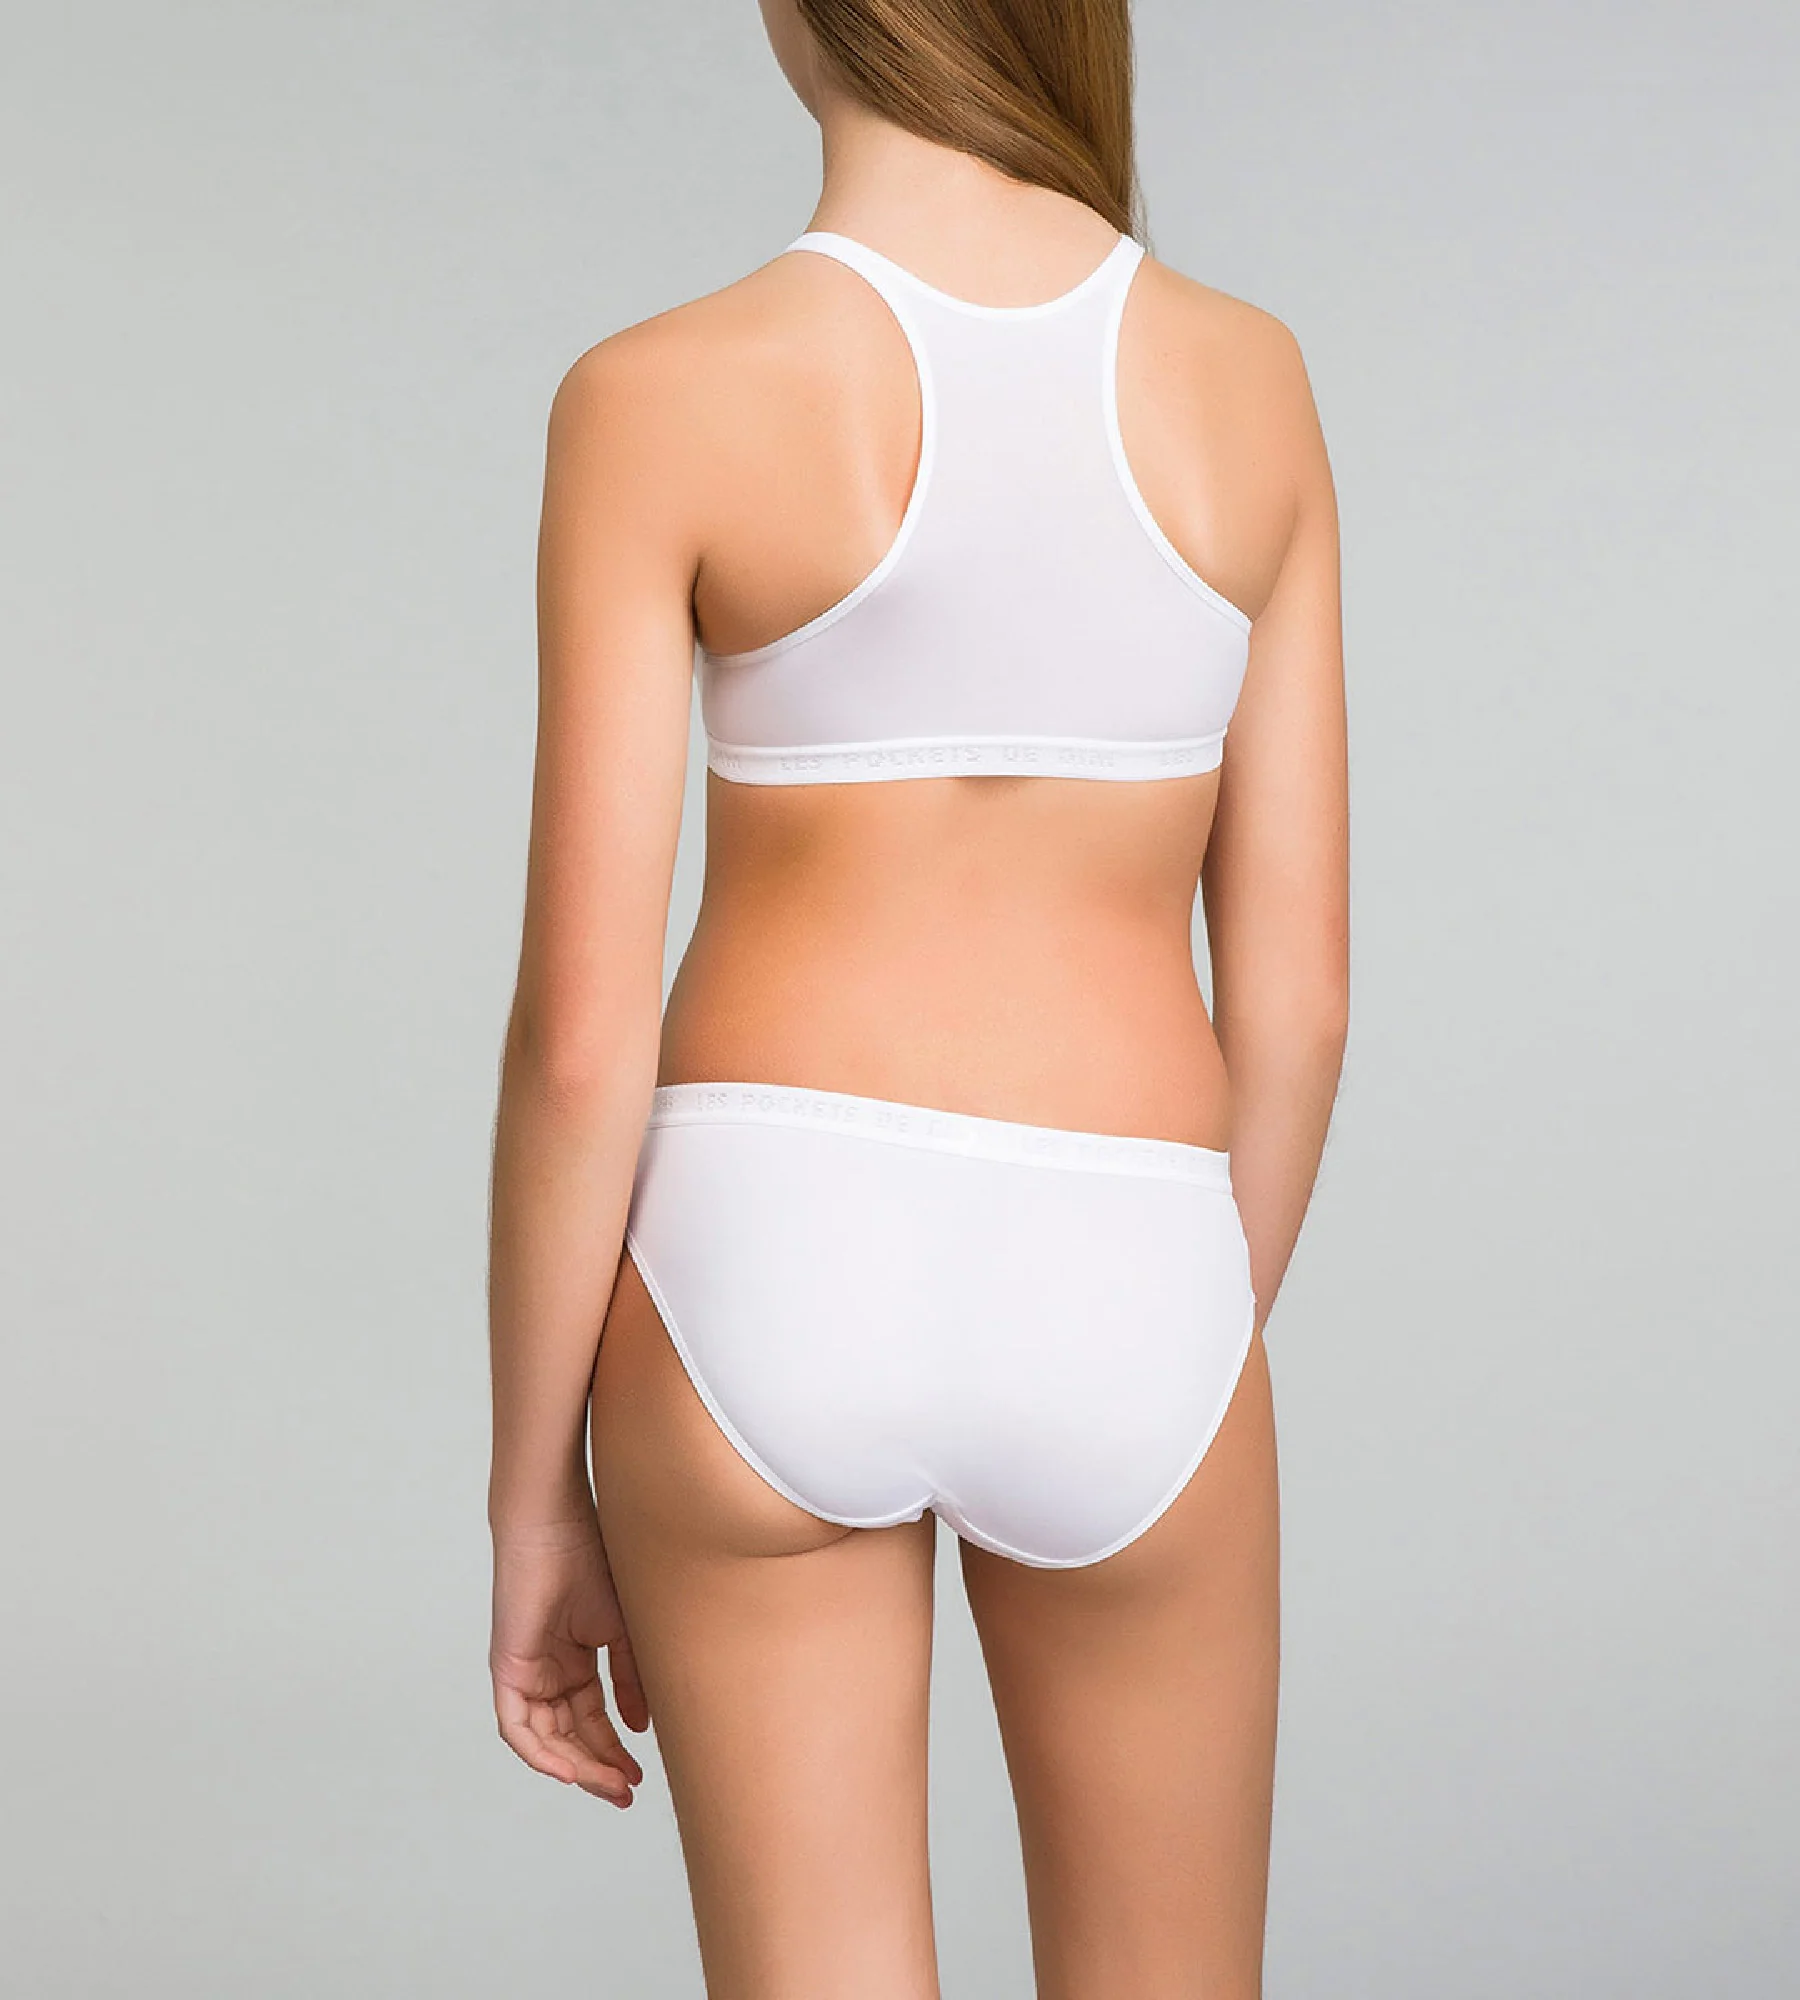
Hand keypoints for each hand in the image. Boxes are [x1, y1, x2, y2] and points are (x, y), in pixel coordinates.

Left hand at [489, 1518, 648, 1806]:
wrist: (558, 1523)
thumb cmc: (592, 1560)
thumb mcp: (621, 1630)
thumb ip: (629, 1678)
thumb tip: (639, 1727)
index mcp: (573, 1663)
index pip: (592, 1722)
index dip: (614, 1751)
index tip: (640, 1775)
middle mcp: (546, 1674)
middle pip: (569, 1738)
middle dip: (598, 1769)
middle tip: (626, 1792)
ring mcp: (525, 1673)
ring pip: (545, 1740)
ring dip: (576, 1768)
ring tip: (610, 1784)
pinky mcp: (506, 1669)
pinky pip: (517, 1727)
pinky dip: (539, 1753)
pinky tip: (569, 1772)